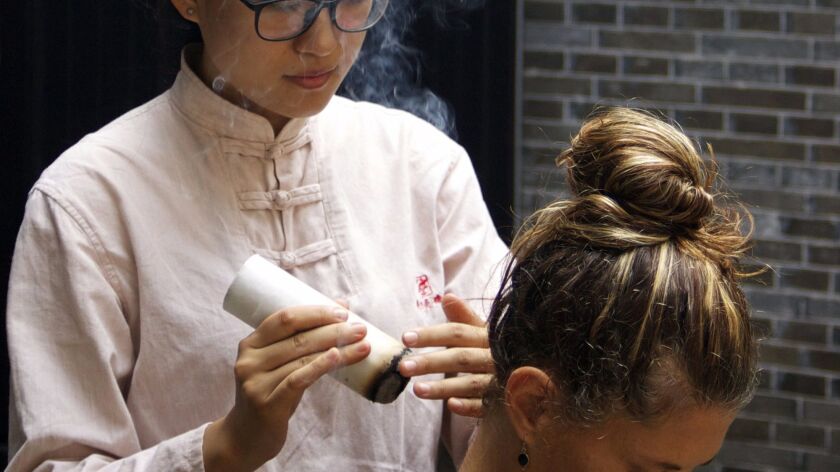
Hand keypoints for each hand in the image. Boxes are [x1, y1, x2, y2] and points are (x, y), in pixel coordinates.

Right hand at [204, 305, 370, 471]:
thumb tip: (341, 304)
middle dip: (333, 330)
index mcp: (251, 343)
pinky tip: (338, 358)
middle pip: (297, 337)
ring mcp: (255, 382)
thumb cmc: (270, 393)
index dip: (315, 312)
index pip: (284, 318)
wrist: (245, 437)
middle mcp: (249, 360)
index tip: (343, 312)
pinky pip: (298, 379)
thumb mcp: (280, 364)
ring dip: (337, 348)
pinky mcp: (266, 404)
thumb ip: (304, 337)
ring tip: (363, 345)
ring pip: (302, 358)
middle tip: (360, 329)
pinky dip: (320, 366)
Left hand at [398, 294, 493, 417]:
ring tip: (416, 390)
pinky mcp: (502, 402)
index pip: (456, 333)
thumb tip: (447, 296)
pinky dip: (469, 406)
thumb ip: (463, 317)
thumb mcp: (483, 332)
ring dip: (443, 387)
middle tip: (403, 367)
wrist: (534, 372)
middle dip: (431, 362)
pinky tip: (450, 406)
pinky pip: (486, 406)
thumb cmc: (496, 349)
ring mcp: (499, 380)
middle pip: (460, 358)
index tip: (405, 338)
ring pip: (470, 384)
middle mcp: (493, 357)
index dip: (431, 335)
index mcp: (487, 336)